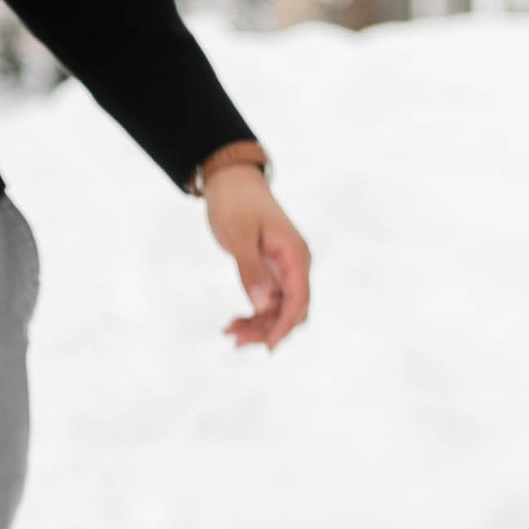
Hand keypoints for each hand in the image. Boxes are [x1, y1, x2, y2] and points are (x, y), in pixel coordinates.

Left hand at [203, 160, 311, 350]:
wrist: (231, 182)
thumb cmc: (235, 203)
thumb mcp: (239, 235)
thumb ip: (250, 269)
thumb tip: (263, 305)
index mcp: (294, 254)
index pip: (299, 298)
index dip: (286, 325)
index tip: (268, 346)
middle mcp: (295, 264)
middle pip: (292, 309)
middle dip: (269, 329)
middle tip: (236, 341)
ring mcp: (284, 269)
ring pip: (280, 309)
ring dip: (259, 325)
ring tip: (229, 333)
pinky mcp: (271, 271)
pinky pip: (269, 301)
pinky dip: (254, 314)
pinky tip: (234, 323)